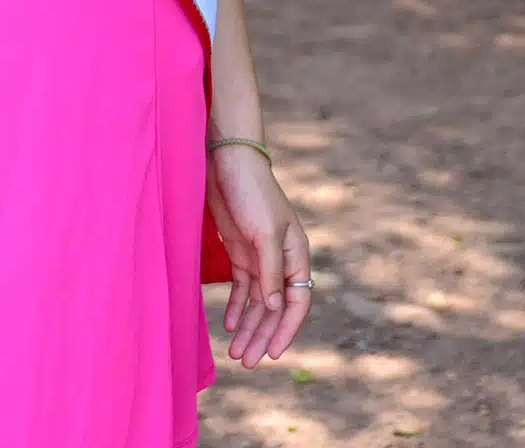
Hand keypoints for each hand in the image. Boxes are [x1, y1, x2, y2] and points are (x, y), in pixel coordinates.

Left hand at [208, 142, 310, 368]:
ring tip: (235, 353)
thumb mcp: (265, 233)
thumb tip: (276, 308)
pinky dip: (237, 307)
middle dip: (262, 335)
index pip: (297, 301)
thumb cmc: (253, 193)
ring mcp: (259, 257)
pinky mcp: (240, 252)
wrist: (228, 162)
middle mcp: (280, 260)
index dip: (286, 329)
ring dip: (248, 327)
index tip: (272, 354)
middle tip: (246, 362)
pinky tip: (230, 325)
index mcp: (296, 255)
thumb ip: (271, 272)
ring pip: (257, 302)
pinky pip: (242, 288)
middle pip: (275, 308)